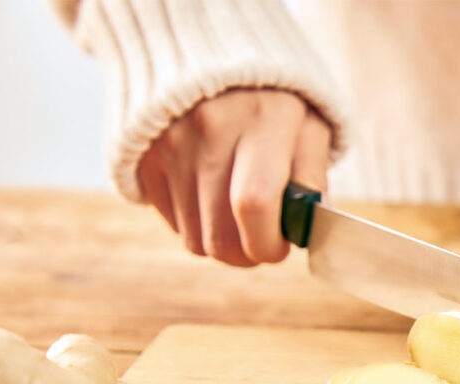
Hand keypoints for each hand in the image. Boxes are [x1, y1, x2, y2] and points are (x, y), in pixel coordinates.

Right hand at [138, 88, 331, 265]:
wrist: (209, 51)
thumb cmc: (274, 97)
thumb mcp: (310, 124)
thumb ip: (313, 177)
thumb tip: (309, 228)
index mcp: (263, 121)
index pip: (255, 204)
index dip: (268, 243)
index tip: (280, 247)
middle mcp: (211, 131)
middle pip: (221, 235)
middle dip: (248, 255)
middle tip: (263, 243)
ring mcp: (171, 146)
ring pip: (196, 239)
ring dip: (224, 243)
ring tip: (241, 218)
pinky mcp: (146, 159)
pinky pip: (173, 224)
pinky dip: (198, 226)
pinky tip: (213, 200)